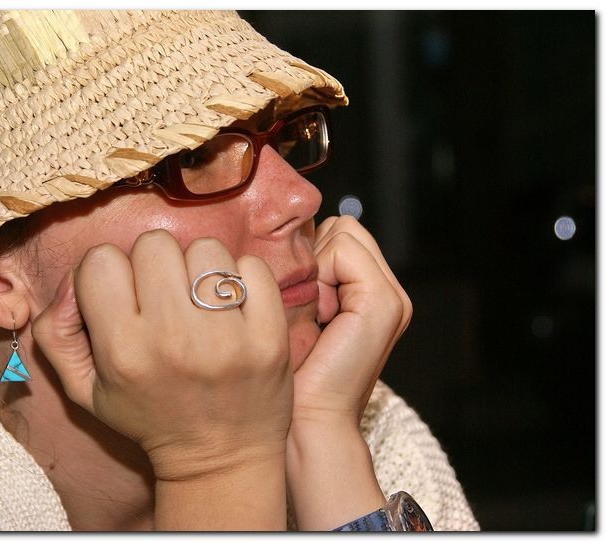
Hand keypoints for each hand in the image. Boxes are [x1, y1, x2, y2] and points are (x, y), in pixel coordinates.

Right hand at [32, 230, 291, 481]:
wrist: (220, 457)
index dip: (107, 272)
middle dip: (154, 264)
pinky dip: (242, 278)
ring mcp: (228, 337)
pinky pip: (252, 267)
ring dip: (199, 267)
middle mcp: (174, 339)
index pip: (101, 260)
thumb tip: (71, 281)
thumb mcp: (84, 391)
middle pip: (154, 244)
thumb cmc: (148, 417)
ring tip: (199, 300)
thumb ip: (57, 333)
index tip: (123, 296)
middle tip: (164, 295)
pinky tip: (232, 307)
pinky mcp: (270, 336)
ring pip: (205, 249)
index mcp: (123, 351)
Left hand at [293, 215, 411, 424]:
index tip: (299, 300)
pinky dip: (321, 276)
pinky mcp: (383, 301)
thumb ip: (308, 274)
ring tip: (314, 314)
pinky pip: (342, 249)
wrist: (309, 419)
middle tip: (308, 307)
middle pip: (341, 227)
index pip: (339, 234)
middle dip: (313, 257)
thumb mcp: (299, 313)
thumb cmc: (293, 372)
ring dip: (316, 268)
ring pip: (342, 232)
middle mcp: (389, 291)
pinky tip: (320, 315)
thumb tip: (285, 238)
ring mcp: (391, 296)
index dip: (310, 255)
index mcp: (372, 293)